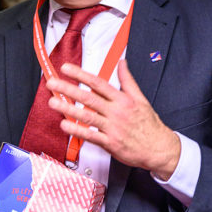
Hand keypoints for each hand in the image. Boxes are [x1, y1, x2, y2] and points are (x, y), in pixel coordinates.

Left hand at [47, 60, 180, 179]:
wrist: (159, 148)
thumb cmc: (149, 124)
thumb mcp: (141, 98)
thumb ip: (128, 80)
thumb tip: (122, 63)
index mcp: (123, 99)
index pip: (98, 83)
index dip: (81, 75)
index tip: (66, 68)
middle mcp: (116, 112)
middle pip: (89, 98)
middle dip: (69, 89)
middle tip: (52, 82)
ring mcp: (112, 128)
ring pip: (87, 116)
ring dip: (68, 109)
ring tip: (53, 102)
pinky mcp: (110, 143)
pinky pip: (90, 135)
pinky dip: (77, 130)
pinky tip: (65, 125)